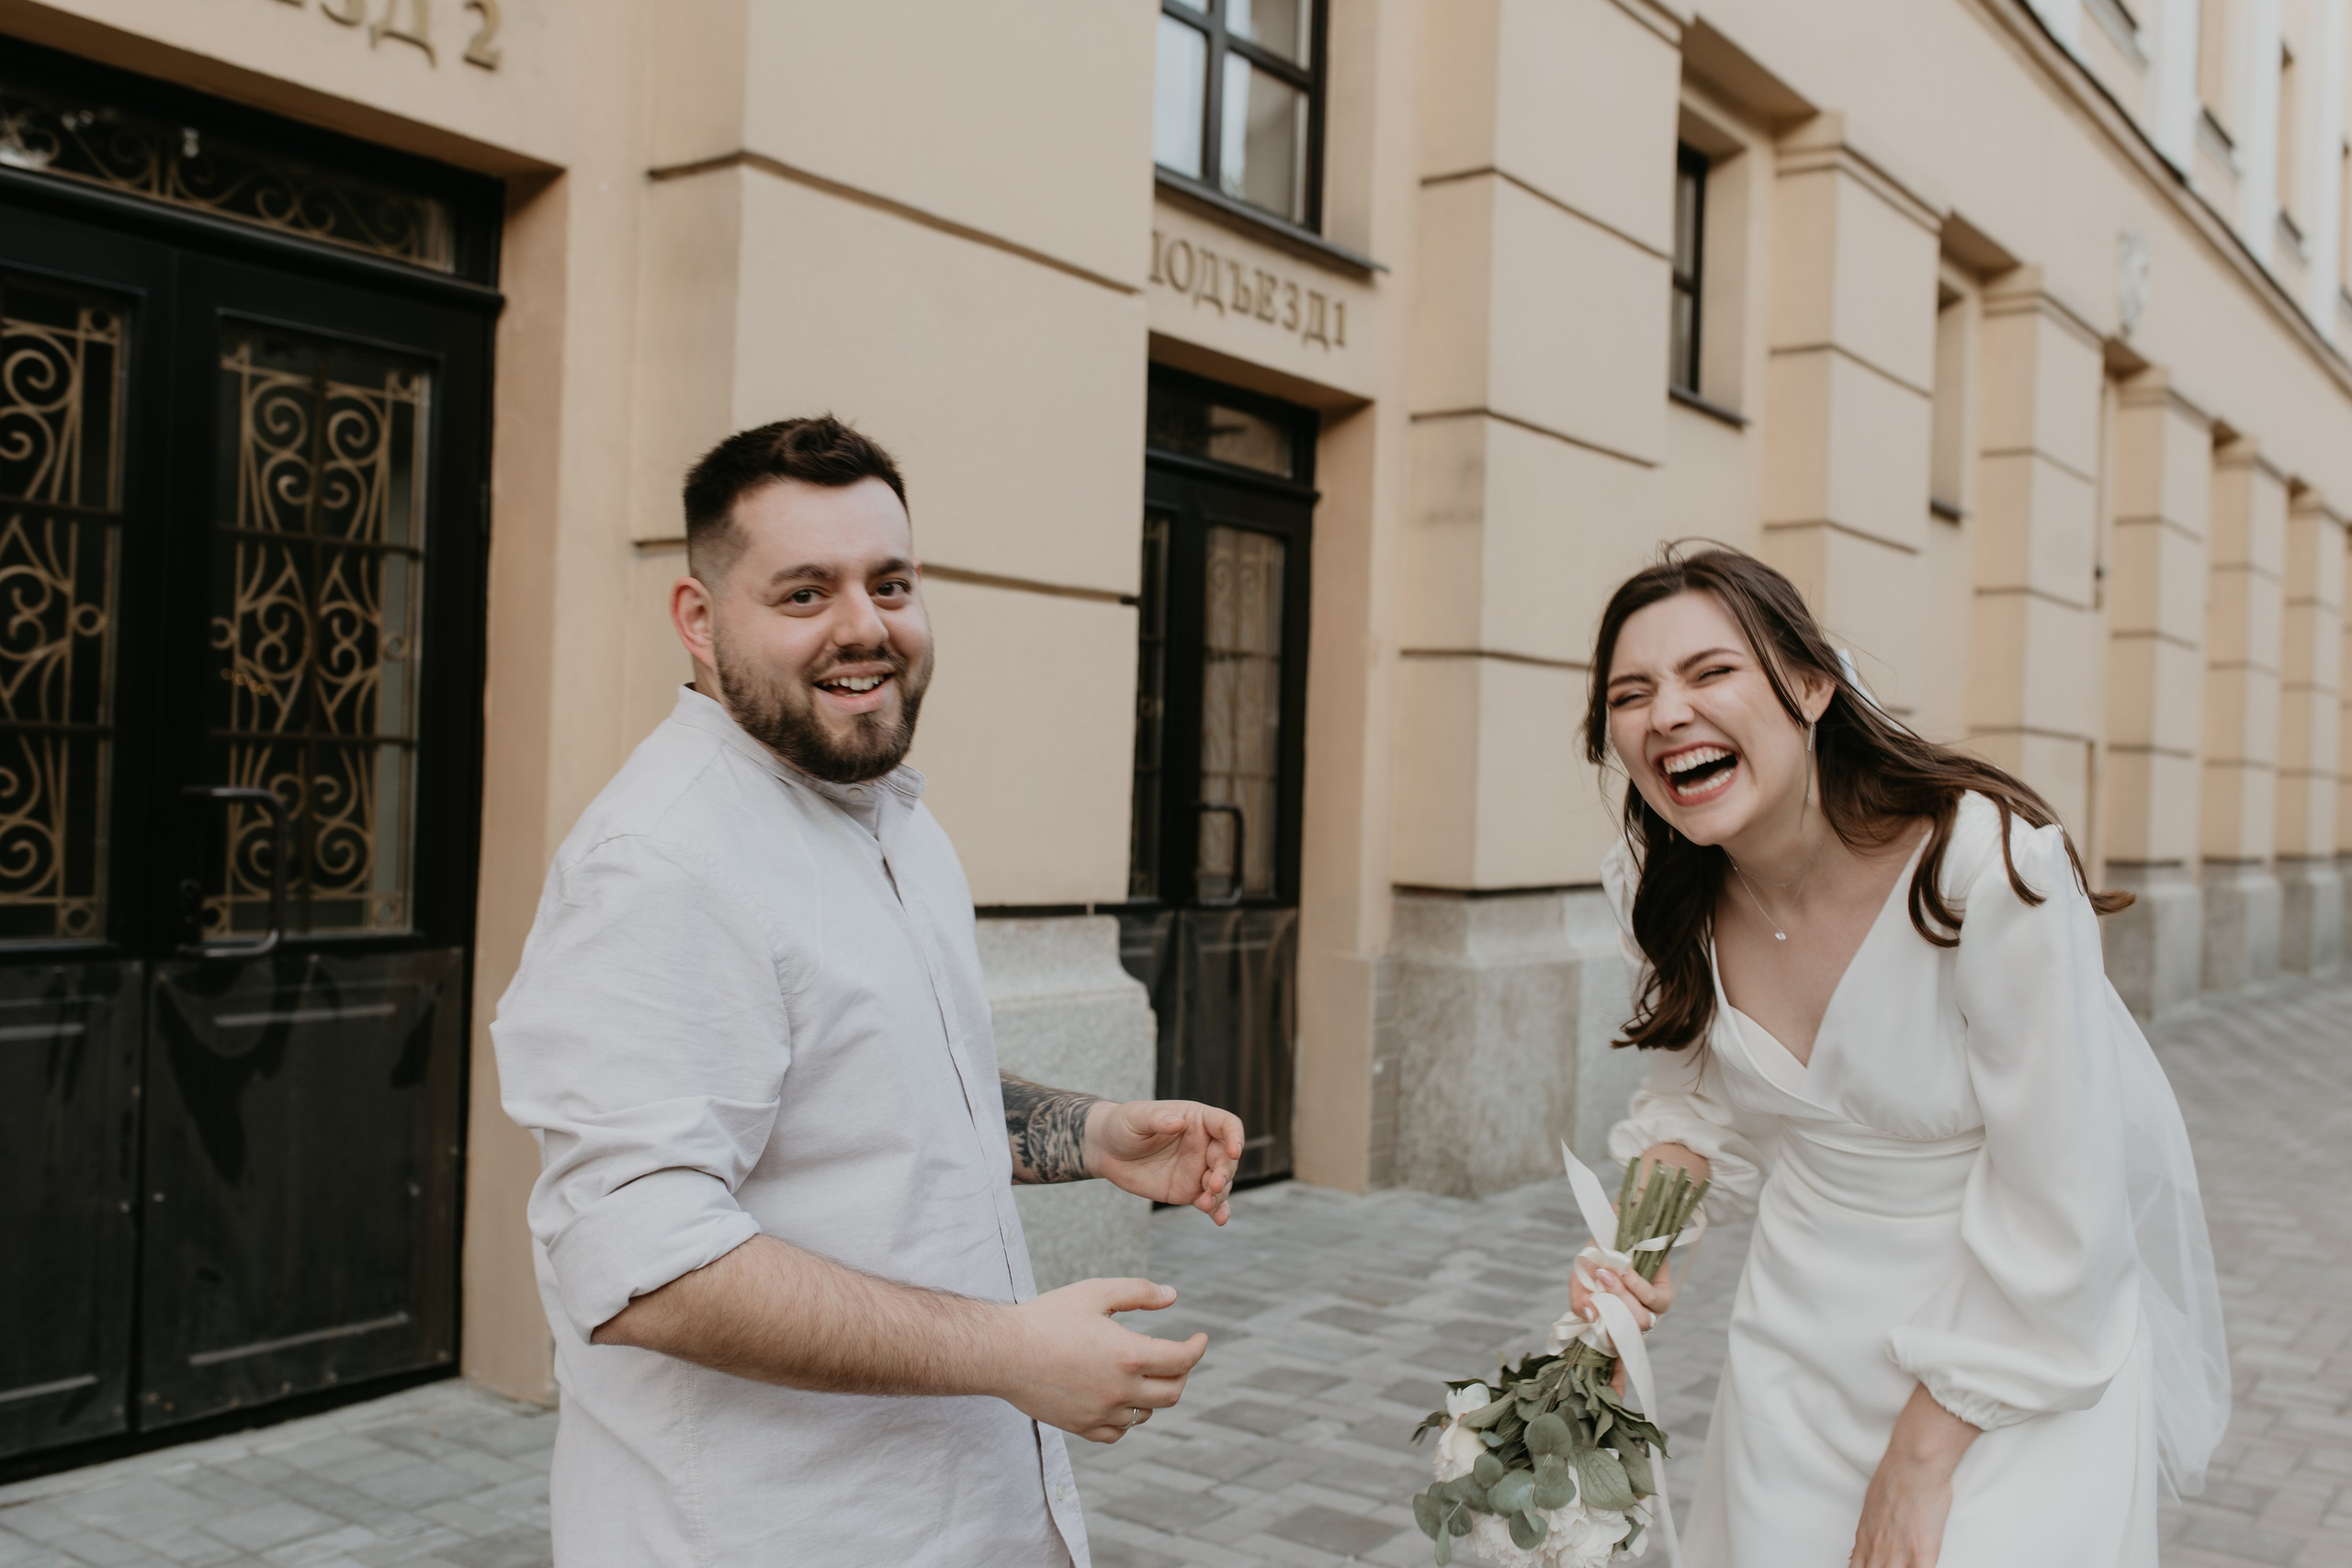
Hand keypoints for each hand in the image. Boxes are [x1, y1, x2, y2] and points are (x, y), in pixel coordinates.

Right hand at [986, 1277, 1207, 1442]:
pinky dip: (1127, 1418)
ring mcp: (1101, 1413)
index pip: (1182, 1360)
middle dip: (1181, 1373)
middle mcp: (1120, 1391)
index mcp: (1129, 1356)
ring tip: (1142, 1373)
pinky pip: (1118, 1432)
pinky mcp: (1082, 1427)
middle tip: (1176, 1356)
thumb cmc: (1048, 1317)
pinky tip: (1119, 1398)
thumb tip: (1173, 1296)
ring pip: (1146, 1414)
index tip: (1199, 1339)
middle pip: (1172, 1393)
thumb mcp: (1096, 1292)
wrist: (1003, 1352)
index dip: (1197, 1348)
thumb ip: (1138, 1292)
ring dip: (1153, 1395)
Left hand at [1085, 1100, 1244, 1222]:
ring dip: (1220, 1194)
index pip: (1227, 1125)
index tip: (1234, 1151)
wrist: (1107, 1151)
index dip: (1235, 1137)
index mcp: (1197, 1120)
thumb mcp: (1137, 1116)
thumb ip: (1158, 1118)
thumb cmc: (1123, 1125)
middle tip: (1212, 1184)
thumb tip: (1178, 1123)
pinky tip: (1219, 1219)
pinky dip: (1217, 1211)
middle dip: (1225, 1172)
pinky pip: (1210, 1202)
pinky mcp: (1189, 1191)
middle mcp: (1203, 1145)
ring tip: (1205, 1203)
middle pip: (1227, 1158)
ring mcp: (1198, 1169)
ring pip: (1221, 1183)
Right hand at [1567, 1254, 1671, 1394]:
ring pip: (1638, 1321)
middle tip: (1600, 1281)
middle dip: (1611, 1309)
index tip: (1613, 1397)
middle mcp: (1630, 1324)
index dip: (1615, 1380)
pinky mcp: (1664, 1298)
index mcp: (1610, 1324)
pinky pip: (1652, 1301)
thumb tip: (1588, 1315)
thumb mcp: (1580, 1277)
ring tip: (1608, 1273)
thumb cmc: (1600, 1255)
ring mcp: (1648, 1313)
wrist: (1623, 1224)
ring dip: (1622, 1295)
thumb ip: (1578, 1299)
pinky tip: (1625, 1271)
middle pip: (1623, 1337)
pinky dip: (1636, 1286)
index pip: (1613, 1361)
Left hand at [1849, 1384, 1976, 1566]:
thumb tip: (1868, 1539)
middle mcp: (1878, 1549)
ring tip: (1900, 1564)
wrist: (1913, 1464)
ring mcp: (1899, 1554)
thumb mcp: (1872, 1502)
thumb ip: (1870, 1527)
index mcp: (1865, 1536)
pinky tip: (1920, 1566)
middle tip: (1885, 1563)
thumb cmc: (1894, 1476)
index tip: (1869, 1566)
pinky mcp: (1922, 1554)